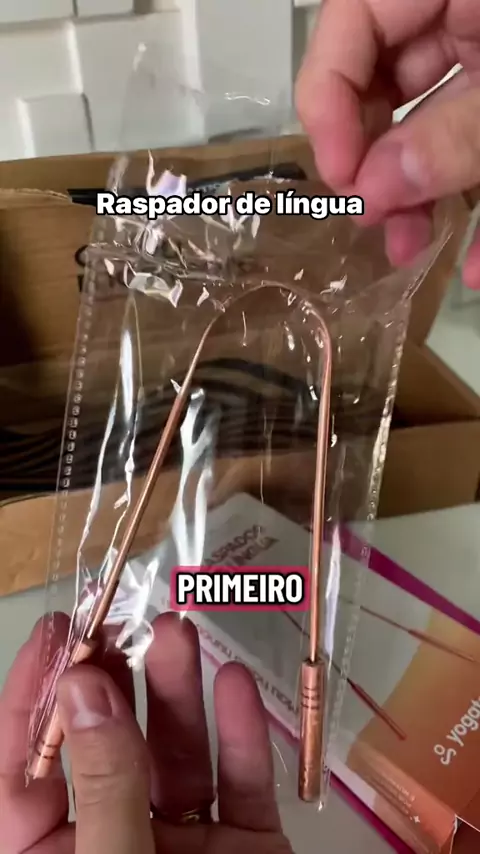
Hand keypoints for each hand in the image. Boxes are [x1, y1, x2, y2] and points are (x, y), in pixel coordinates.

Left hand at [0, 613, 293, 853]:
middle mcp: (119, 839)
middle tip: (124, 616)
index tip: (56, 629)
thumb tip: (84, 686)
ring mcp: (186, 842)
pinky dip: (243, 732)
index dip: (34, 696)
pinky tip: (236, 681)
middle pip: (110, 746)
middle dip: (115, 677)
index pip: (27, 770)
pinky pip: (243, 780)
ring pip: (178, 754)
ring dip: (178, 689)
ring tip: (177, 630)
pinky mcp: (245, 843)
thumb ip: (105, 782)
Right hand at [296, 0, 479, 285]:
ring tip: (410, 252)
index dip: (328, 99)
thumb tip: (371, 193)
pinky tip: (476, 263)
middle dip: (376, 163)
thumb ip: (452, 135)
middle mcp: (460, 13)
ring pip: (433, 125)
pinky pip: (478, 145)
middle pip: (385, 83)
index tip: (340, 179)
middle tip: (371, 222)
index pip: (352, 21)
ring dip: (421, 196)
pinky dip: (478, 203)